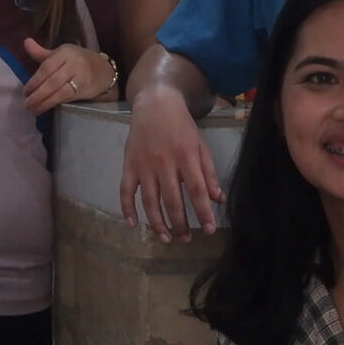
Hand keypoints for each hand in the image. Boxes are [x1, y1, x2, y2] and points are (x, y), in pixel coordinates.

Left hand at [21, 39, 113, 116]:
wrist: (103, 69)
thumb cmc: (76, 60)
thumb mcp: (60, 53)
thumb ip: (41, 52)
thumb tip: (25, 42)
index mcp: (65, 53)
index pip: (48, 66)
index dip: (35, 80)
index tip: (25, 91)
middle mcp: (74, 64)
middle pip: (53, 81)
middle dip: (38, 94)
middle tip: (26, 104)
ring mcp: (81, 78)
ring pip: (61, 92)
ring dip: (45, 102)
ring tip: (33, 110)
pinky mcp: (85, 89)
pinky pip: (68, 98)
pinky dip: (55, 103)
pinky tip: (45, 107)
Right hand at [119, 86, 221, 240]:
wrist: (155, 104)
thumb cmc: (182, 127)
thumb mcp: (201, 146)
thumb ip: (209, 173)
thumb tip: (218, 199)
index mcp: (186, 157)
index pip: (197, 190)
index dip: (203, 212)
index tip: (208, 230)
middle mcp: (164, 163)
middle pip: (172, 200)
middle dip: (180, 224)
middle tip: (185, 240)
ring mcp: (144, 165)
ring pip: (149, 200)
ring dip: (157, 223)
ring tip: (166, 239)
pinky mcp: (128, 165)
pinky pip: (126, 191)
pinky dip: (127, 209)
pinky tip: (133, 224)